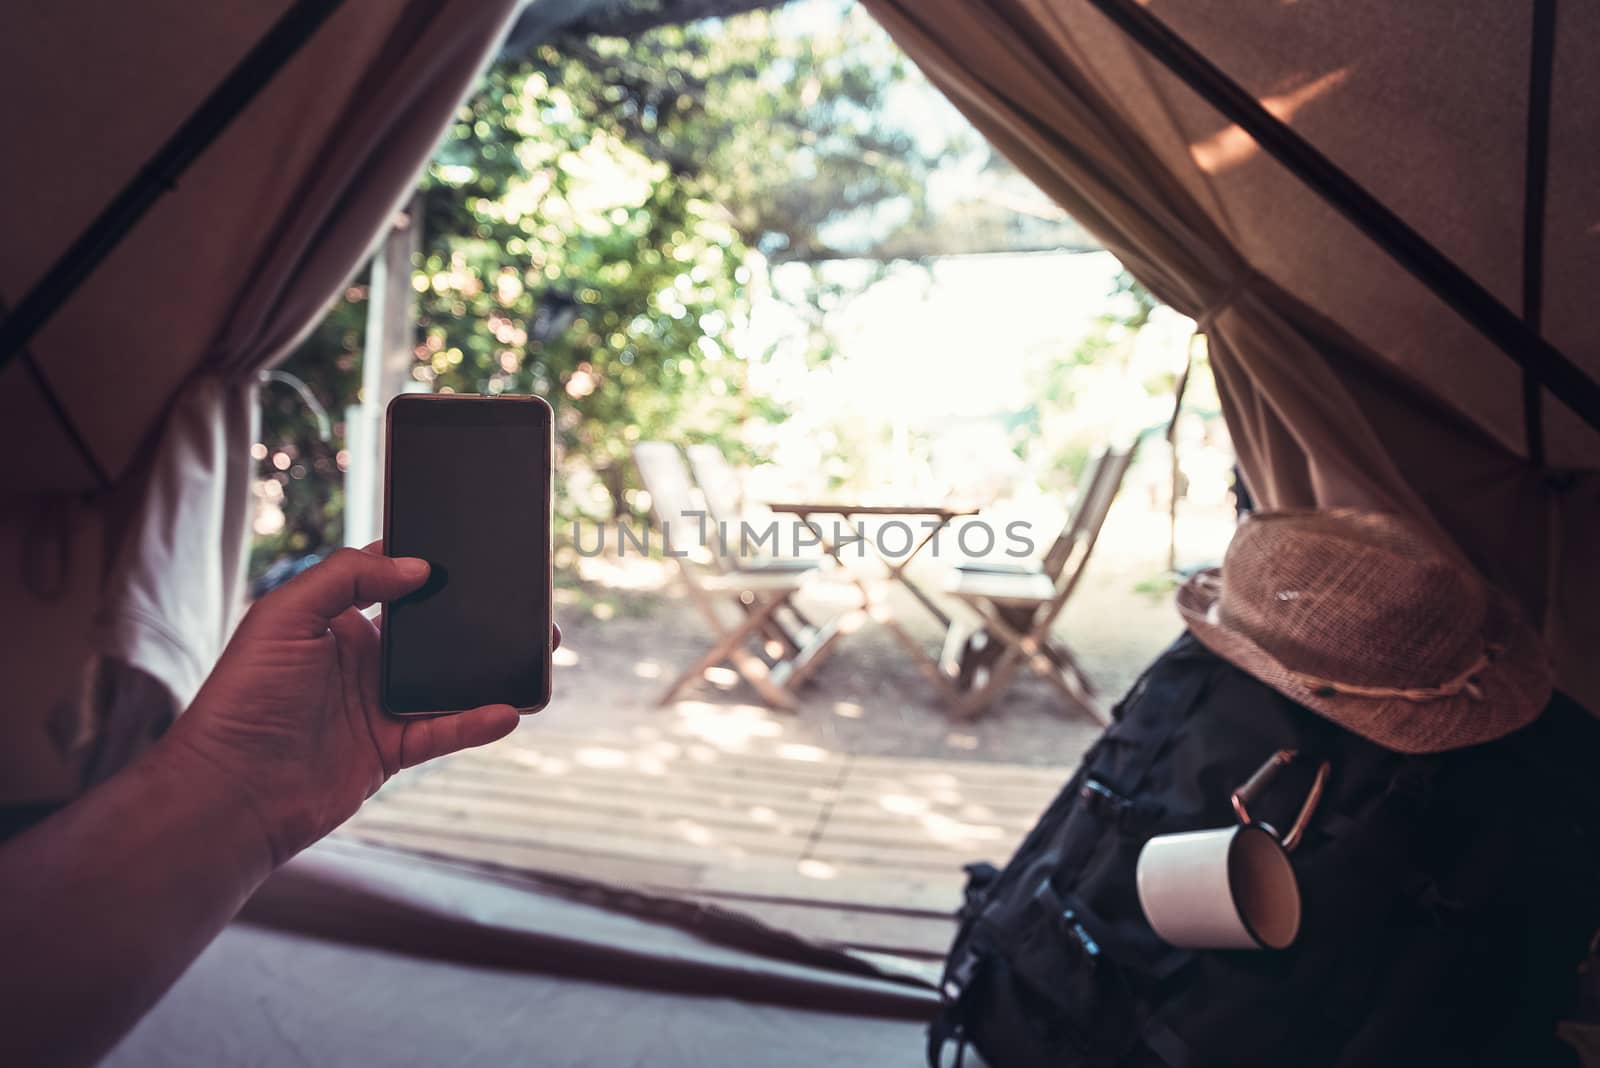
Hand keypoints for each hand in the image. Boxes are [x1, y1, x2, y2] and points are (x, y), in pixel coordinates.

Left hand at [163, 545, 558, 867]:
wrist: (231, 794)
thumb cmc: (243, 700)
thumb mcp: (285, 615)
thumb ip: (346, 577)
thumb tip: (415, 567)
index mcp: (331, 622)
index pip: (387, 582)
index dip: (424, 566)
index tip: (470, 551)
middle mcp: (359, 662)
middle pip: (428, 632)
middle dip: (471, 617)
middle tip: (519, 602)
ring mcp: (376, 707)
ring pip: (446, 681)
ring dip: (487, 668)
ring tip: (536, 650)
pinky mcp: (390, 751)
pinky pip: (444, 732)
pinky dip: (477, 722)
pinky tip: (507, 710)